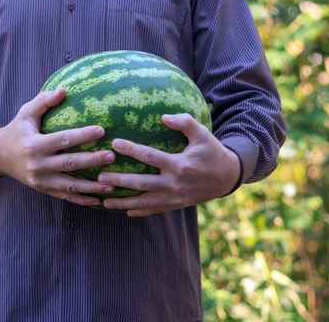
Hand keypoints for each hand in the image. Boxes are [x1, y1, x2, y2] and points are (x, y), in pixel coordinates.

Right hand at [0, 88, 115, 205]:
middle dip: (92, 160)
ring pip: (70, 185)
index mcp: (34, 145)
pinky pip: (65, 197)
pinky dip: (82, 200)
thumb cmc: (17, 130)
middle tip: (112, 156)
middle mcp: (38, 165)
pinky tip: (98, 200)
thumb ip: (44, 101)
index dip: (82, 135)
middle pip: (70, 163)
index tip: (101, 130)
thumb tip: (64, 90)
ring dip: (92, 187)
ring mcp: (41, 180)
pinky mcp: (43, 190)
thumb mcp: (25, 112)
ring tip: (111, 185)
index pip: (63, 139)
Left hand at [97, 113, 240, 216]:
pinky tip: (125, 211)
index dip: (132, 150)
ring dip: (124, 202)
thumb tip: (163, 116)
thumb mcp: (202, 134)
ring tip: (104, 201)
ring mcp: (175, 197)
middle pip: (142, 183)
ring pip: (145, 202)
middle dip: (120, 181)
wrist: (228, 177)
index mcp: (180, 164)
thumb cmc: (212, 152)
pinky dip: (140, 212)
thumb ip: (184, 122)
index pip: (151, 157)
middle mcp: (175, 183)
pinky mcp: (176, 205)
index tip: (114, 143)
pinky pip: (154, 210)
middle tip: (100, 178)